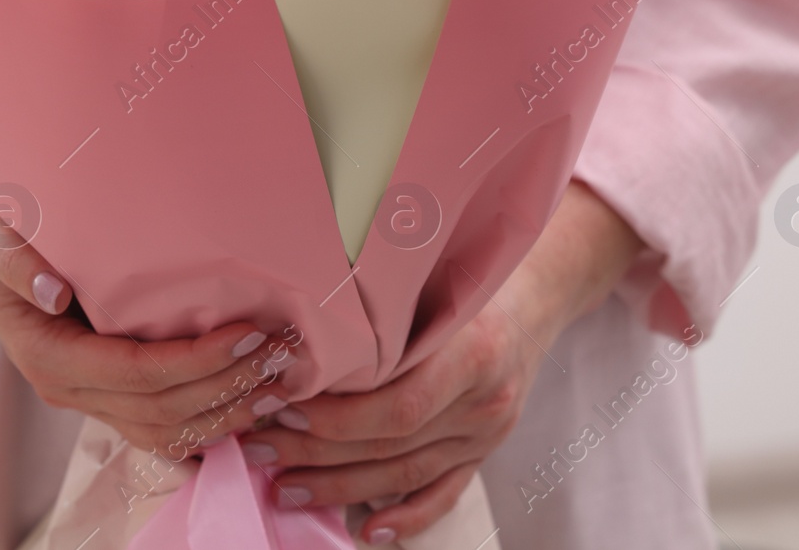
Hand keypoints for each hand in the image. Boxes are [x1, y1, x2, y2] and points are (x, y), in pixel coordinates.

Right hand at [0, 112, 291, 452]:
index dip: (197, 362)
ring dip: (227, 414)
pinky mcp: (105, 389)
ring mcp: (86, 395)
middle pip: (160, 411)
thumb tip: (51, 292)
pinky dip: (209, 422)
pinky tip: (251, 405)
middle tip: (285, 356)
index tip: (249, 335)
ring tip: (281, 383)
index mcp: (47, 353)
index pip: (137, 374)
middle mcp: (68, 386)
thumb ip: (12, 255)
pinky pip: (161, 426)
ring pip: (165, 431)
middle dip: (227, 389)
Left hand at [240, 182, 644, 543]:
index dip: (335, 417)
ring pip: (407, 474)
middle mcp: (485, 401)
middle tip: (262, 449)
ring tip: (285, 488)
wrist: (537, 294)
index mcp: (474, 352)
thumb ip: (382, 303)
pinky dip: (406, 516)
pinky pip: (445, 493)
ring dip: (341, 487)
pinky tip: (366, 529)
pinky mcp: (484, 451)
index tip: (281, 405)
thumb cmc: (470, 274)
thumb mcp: (432, 276)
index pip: (398, 407)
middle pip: (392, 445)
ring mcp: (487, 433)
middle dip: (318, 453)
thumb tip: (301, 324)